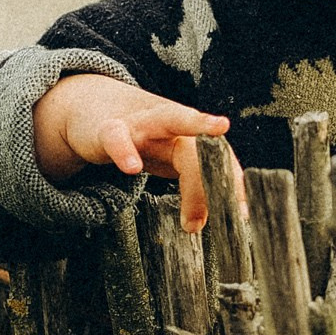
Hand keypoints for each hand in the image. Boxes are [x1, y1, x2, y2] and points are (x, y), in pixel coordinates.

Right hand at [34, 73, 229, 228]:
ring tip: (220, 129)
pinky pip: (117, 137)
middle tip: (233, 202)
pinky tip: (132, 168)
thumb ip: (194, 182)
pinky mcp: (108, 130)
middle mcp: (171, 126)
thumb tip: (210, 221)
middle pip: (203, 141)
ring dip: (198, 121)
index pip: (218, 159)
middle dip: (222, 166)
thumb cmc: (141, 140)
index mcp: (188, 138)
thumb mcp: (171, 159)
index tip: (242, 213)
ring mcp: (141, 123)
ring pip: (173, 117)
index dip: (233, 183)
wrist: (92, 113)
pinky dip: (125, 150)